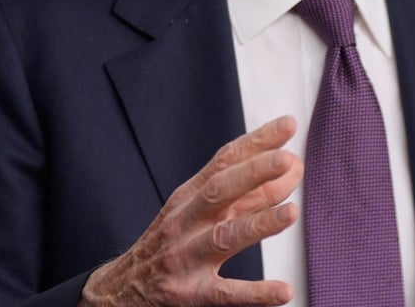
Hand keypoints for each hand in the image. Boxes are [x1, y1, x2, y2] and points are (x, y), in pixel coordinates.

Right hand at [80, 116, 303, 305]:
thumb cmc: (170, 244)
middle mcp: (184, 222)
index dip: (255, 142)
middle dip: (253, 173)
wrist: (120, 290)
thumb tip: (293, 169)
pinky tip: (282, 290)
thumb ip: (247, 193)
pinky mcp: (189, 294)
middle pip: (219, 191)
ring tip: (291, 212)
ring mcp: (185, 258)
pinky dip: (255, 293)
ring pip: (223, 238)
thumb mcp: (199, 213)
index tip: (287, 125)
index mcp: (188, 197)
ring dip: (258, 224)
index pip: (223, 162)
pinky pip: (225, 293)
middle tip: (287, 160)